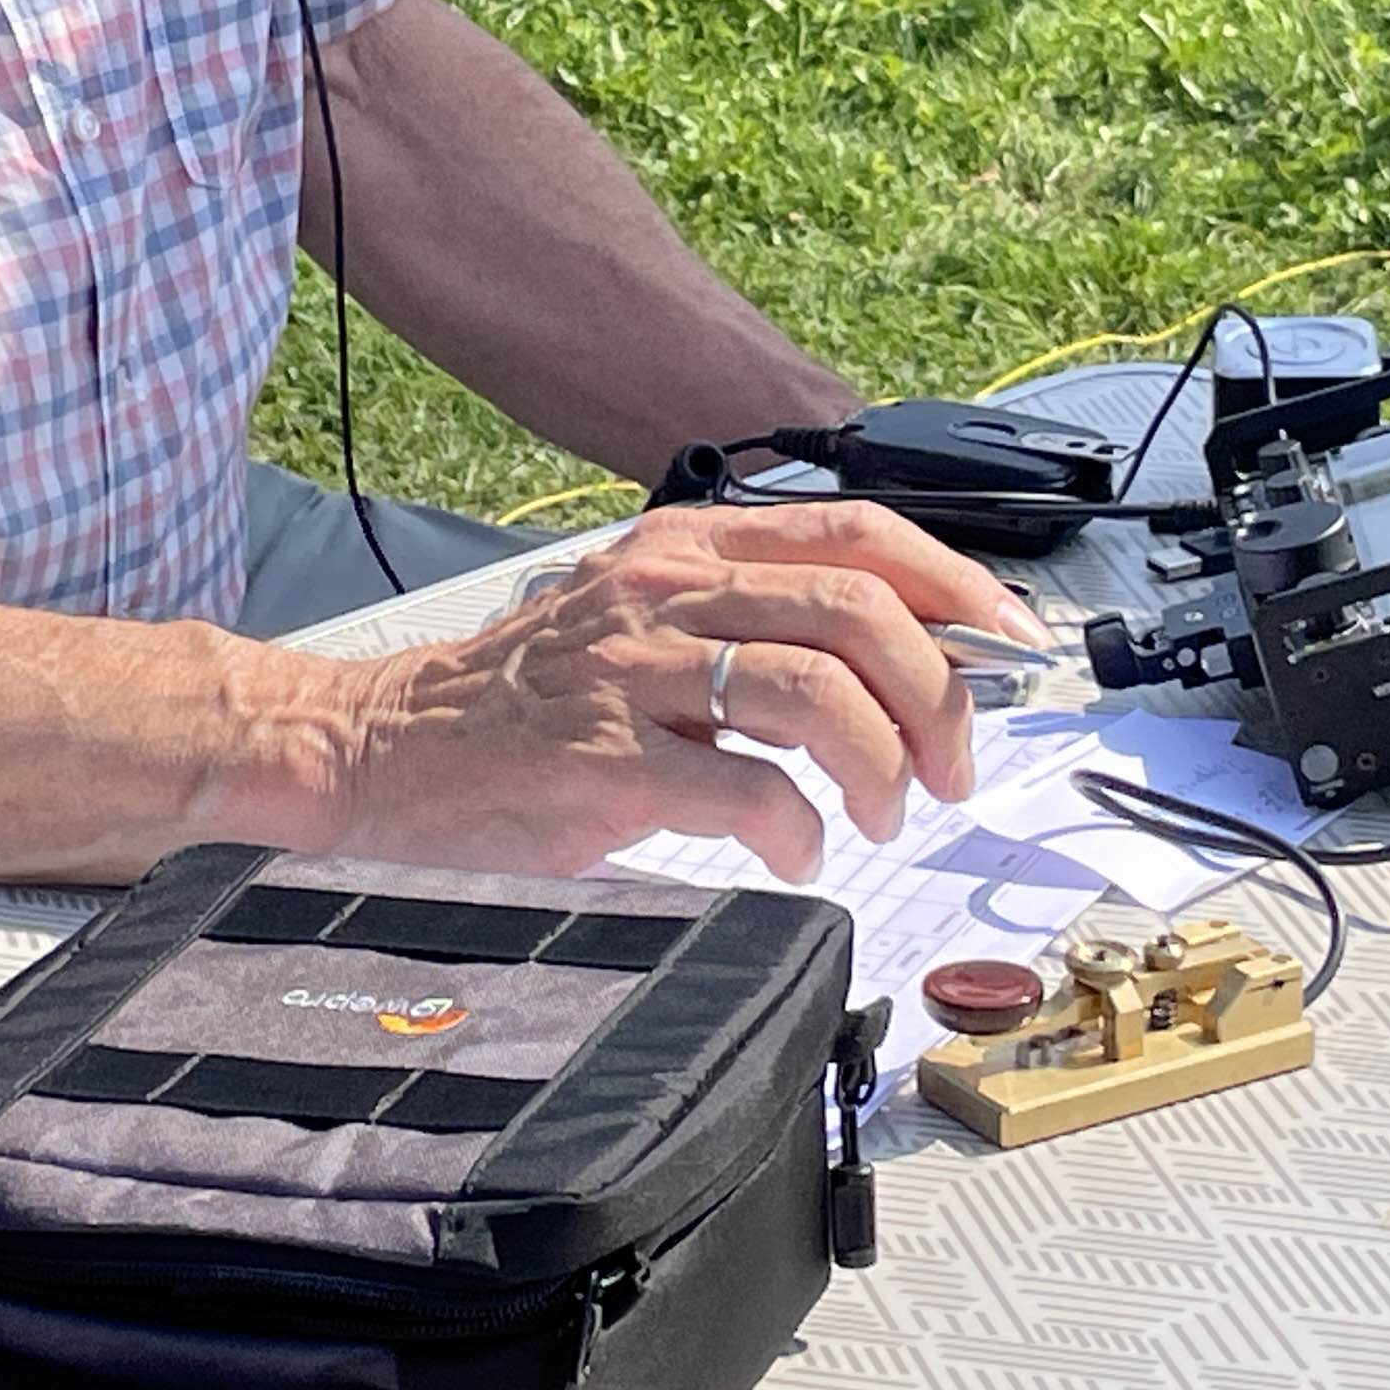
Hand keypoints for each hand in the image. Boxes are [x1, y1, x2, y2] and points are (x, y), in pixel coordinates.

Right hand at [322, 501, 1048, 881]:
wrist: (376, 748)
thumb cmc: (520, 700)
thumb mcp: (638, 620)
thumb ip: (751, 621)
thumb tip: (905, 663)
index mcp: (684, 548)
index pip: (858, 536)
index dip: (959, 590)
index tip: (1013, 648)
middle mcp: (663, 594)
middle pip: (856, 612)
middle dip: (939, 694)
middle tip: (953, 764)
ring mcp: (629, 675)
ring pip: (814, 690)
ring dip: (881, 762)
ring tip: (885, 811)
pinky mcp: (600, 762)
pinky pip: (743, 790)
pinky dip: (800, 830)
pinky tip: (799, 852)